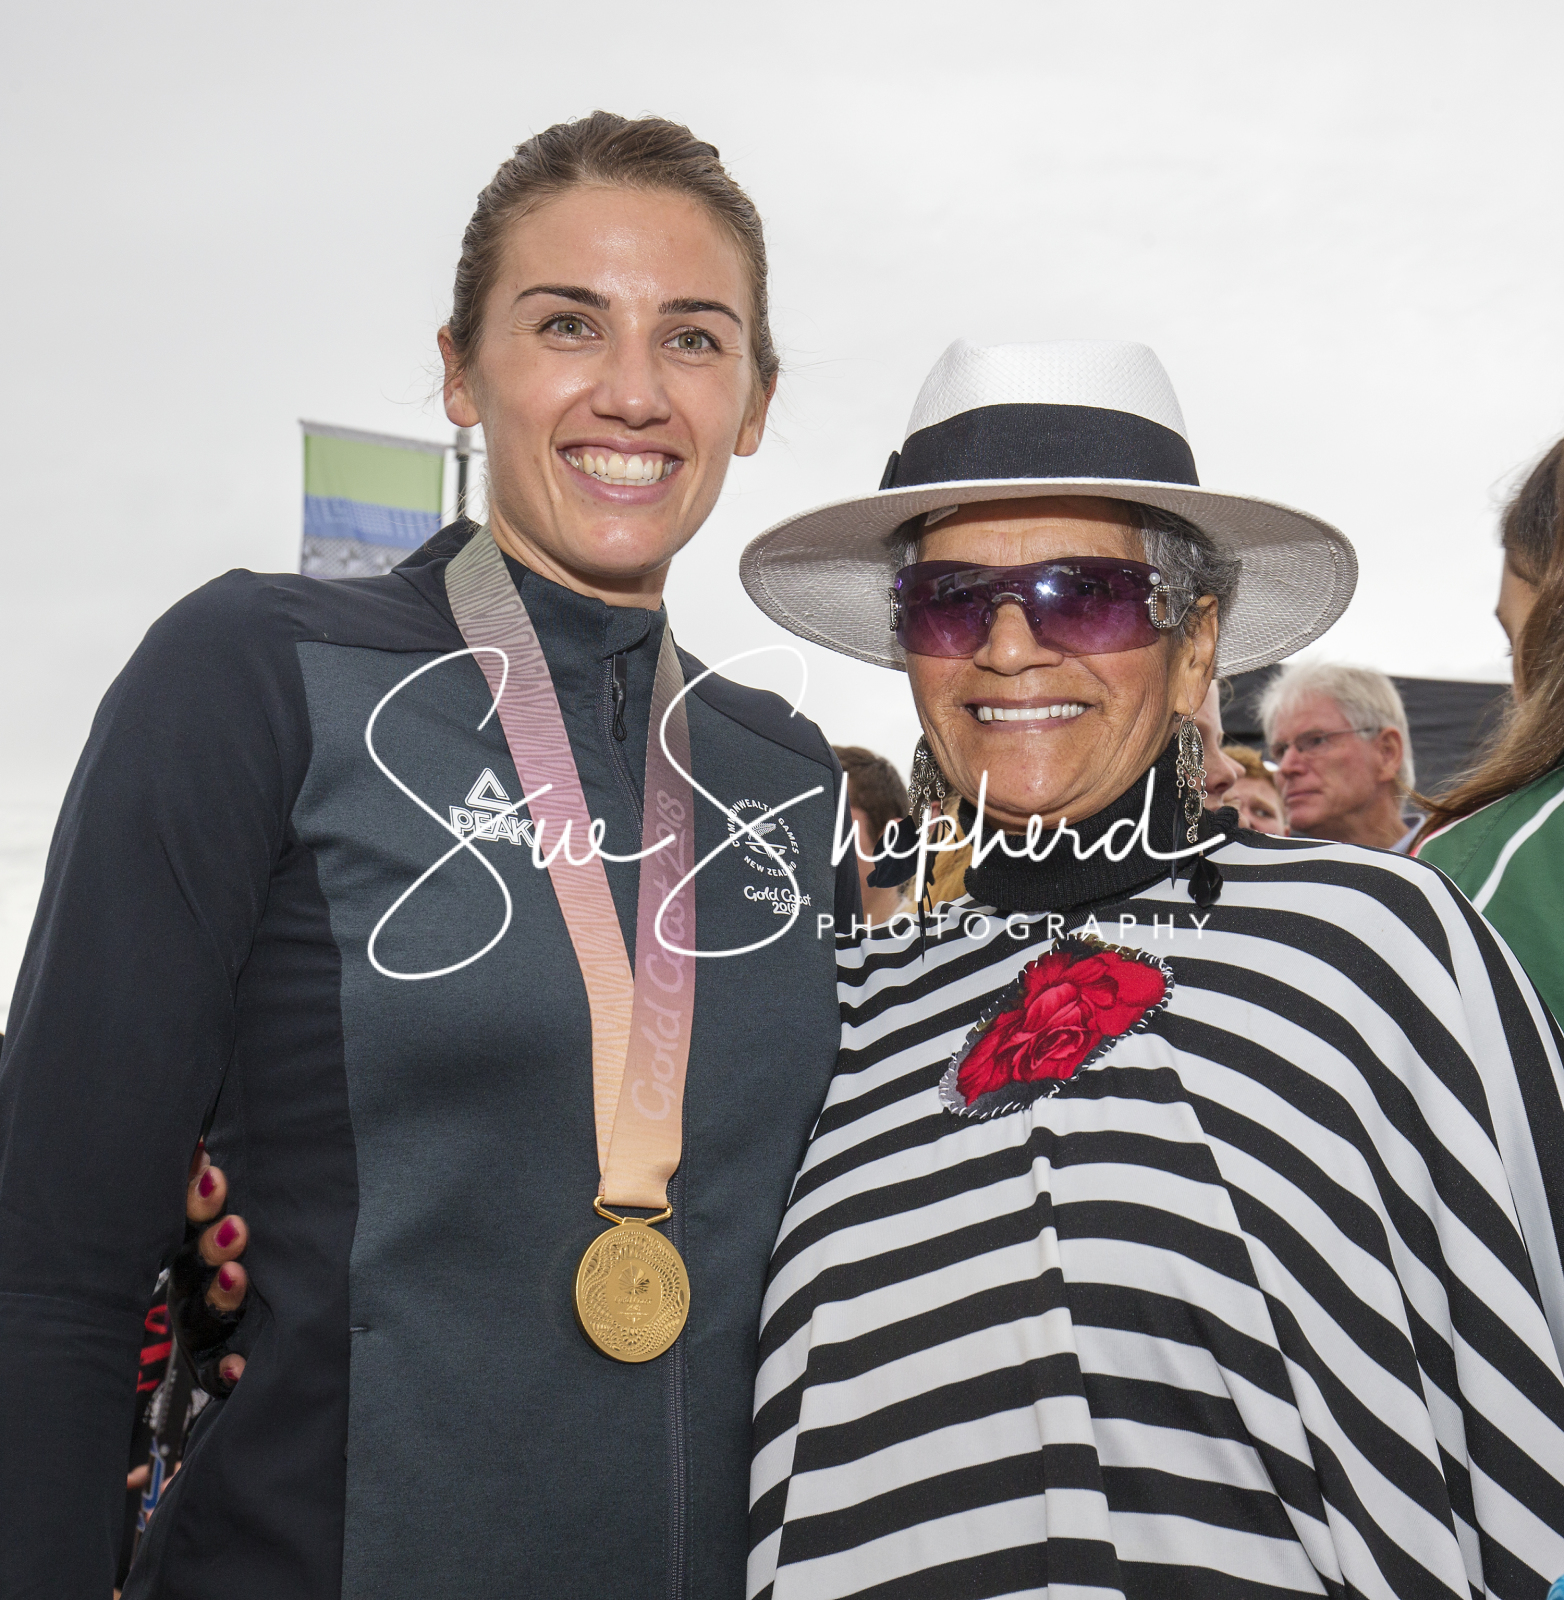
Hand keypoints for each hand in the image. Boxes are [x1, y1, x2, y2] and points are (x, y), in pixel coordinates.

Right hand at [171, 1145, 248, 1390]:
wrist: (264, 1338)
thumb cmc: (253, 1260)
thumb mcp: (237, 1224)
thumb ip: (218, 1191)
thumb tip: (206, 1145)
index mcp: (195, 1247)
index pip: (191, 1219)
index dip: (198, 1197)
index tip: (215, 1172)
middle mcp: (189, 1288)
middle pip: (192, 1265)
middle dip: (212, 1245)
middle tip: (237, 1227)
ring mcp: (199, 1330)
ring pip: (202, 1315)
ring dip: (219, 1295)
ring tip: (237, 1276)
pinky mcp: (214, 1369)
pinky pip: (217, 1373)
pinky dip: (227, 1369)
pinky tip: (238, 1366)